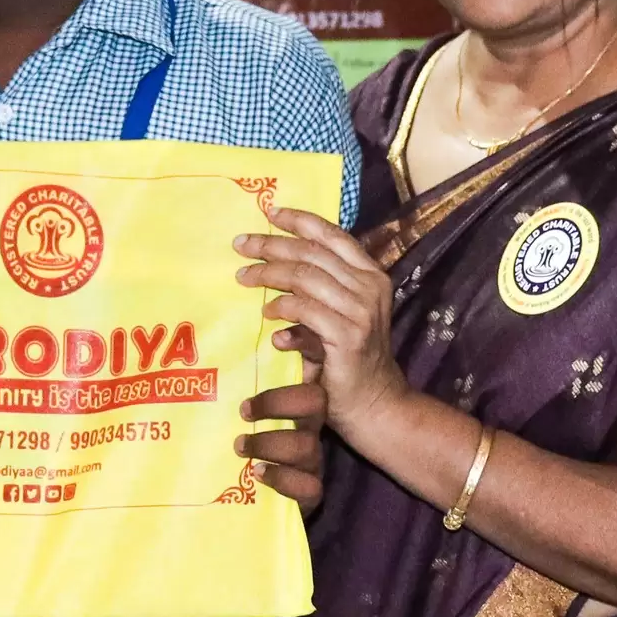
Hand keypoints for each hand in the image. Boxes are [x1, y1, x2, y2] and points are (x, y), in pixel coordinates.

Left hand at [235, 208, 404, 443]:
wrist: (375, 404)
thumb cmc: (351, 358)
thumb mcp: (339, 315)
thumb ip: (317, 289)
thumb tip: (271, 267)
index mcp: (370, 274)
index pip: (332, 234)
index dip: (299, 220)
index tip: (269, 212)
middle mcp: (369, 286)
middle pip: (312, 252)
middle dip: (272, 244)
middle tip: (241, 244)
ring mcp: (361, 311)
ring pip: (305, 276)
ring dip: (268, 273)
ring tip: (243, 277)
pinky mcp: (347, 336)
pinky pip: (304, 310)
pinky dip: (281, 307)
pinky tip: (267, 313)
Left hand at [237, 378, 326, 513]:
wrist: (252, 514)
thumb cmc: (238, 459)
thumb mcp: (235, 429)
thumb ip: (230, 406)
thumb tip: (193, 373)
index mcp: (294, 410)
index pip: (307, 381)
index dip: (287, 378)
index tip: (249, 396)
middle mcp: (308, 431)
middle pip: (314, 401)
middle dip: (276, 403)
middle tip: (243, 414)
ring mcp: (312, 462)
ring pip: (307, 445)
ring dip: (269, 444)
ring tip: (240, 448)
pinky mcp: (311, 494)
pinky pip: (309, 485)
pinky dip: (281, 478)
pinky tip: (258, 474)